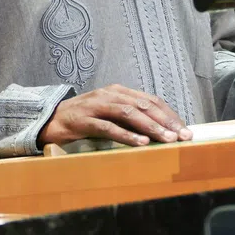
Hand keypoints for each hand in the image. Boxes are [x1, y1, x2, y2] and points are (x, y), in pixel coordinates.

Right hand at [38, 84, 192, 146]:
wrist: (49, 120)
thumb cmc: (84, 119)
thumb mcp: (109, 115)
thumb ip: (129, 118)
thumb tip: (158, 131)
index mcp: (119, 91)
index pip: (150, 100)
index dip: (169, 114)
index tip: (185, 129)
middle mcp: (110, 94)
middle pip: (144, 105)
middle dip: (166, 121)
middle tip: (183, 135)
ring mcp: (96, 106)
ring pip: (129, 113)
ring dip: (151, 127)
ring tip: (167, 139)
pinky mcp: (84, 120)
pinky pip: (108, 127)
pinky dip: (126, 135)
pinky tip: (141, 143)